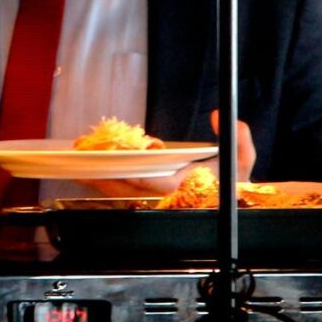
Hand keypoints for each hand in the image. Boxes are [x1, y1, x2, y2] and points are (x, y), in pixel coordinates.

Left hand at [82, 113, 257, 198]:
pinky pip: (121, 194)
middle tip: (84, 158)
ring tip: (78, 161)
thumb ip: (238, 138)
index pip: (158, 184)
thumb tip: (219, 115)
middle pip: (130, 191)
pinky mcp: (147, 202)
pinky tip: (88, 170)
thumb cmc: (233, 183)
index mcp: (187, 190)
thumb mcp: (242, 161)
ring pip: (122, 195)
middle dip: (106, 176)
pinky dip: (104, 183)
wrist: (228, 205)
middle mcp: (166, 200)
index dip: (137, 174)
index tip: (119, 161)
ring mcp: (155, 203)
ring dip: (100, 179)